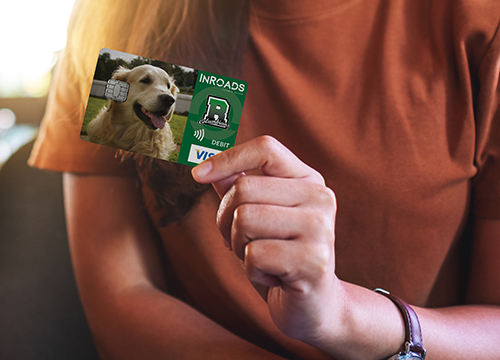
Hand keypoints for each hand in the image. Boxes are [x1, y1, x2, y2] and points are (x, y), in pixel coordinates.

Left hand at [192, 136, 344, 344]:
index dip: (227, 158)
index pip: (266, 149)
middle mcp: (320, 197)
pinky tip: (273, 277)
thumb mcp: (258, 218)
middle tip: (240, 242)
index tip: (197, 175)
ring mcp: (320, 228)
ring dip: (239, 246)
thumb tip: (206, 168)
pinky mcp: (313, 261)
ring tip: (260, 259)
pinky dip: (252, 271)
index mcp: (308, 180)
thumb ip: (237, 189)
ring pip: (244, 219)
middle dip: (225, 220)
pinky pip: (254, 255)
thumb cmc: (280, 257)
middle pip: (243, 189)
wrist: (315, 306)